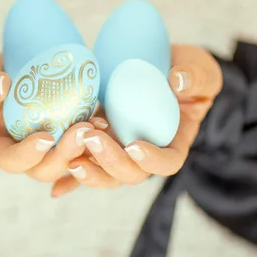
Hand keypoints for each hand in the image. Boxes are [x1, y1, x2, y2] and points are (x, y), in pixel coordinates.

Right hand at [0, 53, 93, 181]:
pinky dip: (93, 140)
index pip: (10, 161)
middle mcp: (23, 154)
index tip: (44, 137)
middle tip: (82, 131)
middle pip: (44, 170)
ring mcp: (46, 149)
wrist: (0, 83)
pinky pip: (81, 148)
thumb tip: (2, 86)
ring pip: (67, 163)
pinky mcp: (63, 138)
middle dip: (64, 155)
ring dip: (84, 149)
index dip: (28, 155)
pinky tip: (104, 122)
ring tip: (97, 126)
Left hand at [51, 45, 222, 196]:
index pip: (168, 163)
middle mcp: (147, 152)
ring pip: (106, 174)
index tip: (135, 146)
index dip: (151, 161)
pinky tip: (54, 188)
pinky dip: (71, 180)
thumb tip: (177, 80)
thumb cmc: (190, 73)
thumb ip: (195, 77)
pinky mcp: (103, 141)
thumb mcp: (202, 71)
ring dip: (88, 169)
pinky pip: (87, 163)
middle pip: (131, 174)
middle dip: (110, 161)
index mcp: (175, 142)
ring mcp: (122, 149)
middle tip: (92, 137)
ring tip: (70, 156)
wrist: (166, 68)